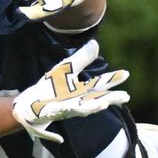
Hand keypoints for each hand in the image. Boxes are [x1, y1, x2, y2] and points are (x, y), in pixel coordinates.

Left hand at [12, 40, 129, 142]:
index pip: (100, 84)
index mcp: (82, 91)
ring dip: (91, 108)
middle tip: (124, 96)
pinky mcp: (52, 113)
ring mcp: (66, 109)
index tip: (126, 73)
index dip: (112, 79)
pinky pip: (59, 113)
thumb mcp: (66, 70)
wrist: (32, 105)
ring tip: (101, 104)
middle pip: (96, 100)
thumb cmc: (51, 88)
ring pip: (81, 110)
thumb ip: (81, 59)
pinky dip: (64, 112)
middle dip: (109, 99)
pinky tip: (68, 110)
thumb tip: (95, 43)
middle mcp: (78, 101)